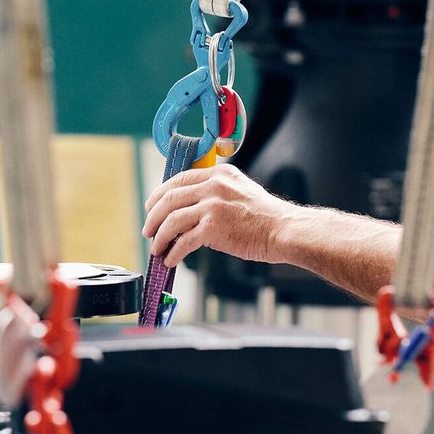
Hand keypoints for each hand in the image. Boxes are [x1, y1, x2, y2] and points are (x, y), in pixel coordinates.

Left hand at [142, 162, 295, 266]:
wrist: (284, 230)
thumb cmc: (267, 218)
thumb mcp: (241, 191)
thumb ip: (218, 193)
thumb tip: (190, 211)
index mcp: (219, 173)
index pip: (180, 179)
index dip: (160, 194)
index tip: (152, 207)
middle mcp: (214, 185)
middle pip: (169, 198)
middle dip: (153, 216)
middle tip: (148, 230)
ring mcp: (212, 206)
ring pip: (172, 220)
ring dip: (159, 236)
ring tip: (156, 248)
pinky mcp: (213, 227)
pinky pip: (183, 241)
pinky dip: (173, 252)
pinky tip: (171, 259)